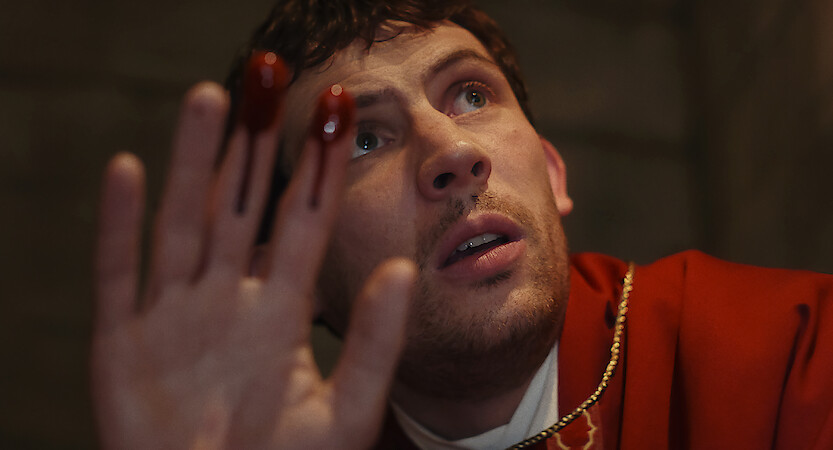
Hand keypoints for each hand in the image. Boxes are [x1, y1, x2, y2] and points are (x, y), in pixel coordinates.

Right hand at [92, 80, 415, 448]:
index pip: (305, 222)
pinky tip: (128, 170)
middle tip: (266, 76)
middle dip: (255, 144)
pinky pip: (118, 275)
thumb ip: (372, 343)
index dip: (320, 167)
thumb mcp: (346, 413)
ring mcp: (174, 317)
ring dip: (195, 163)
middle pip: (242, 207)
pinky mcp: (122, 344)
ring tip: (211, 100)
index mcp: (281, 311)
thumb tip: (405, 266)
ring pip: (184, 223)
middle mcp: (229, 300)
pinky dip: (119, 225)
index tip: (337, 109)